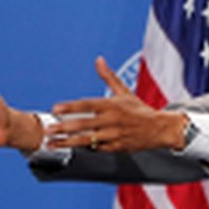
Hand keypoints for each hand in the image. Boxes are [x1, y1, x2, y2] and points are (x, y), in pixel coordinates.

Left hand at [47, 57, 185, 152]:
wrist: (160, 129)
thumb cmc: (140, 110)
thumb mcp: (125, 92)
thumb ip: (108, 77)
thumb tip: (98, 60)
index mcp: (113, 105)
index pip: (87, 105)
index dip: (70, 107)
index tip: (56, 109)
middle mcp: (112, 120)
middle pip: (84, 124)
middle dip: (64, 127)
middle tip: (48, 130)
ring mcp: (114, 135)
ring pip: (88, 140)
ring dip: (68, 142)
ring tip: (52, 143)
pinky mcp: (117, 147)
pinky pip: (98, 149)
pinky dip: (85, 148)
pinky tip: (70, 148)